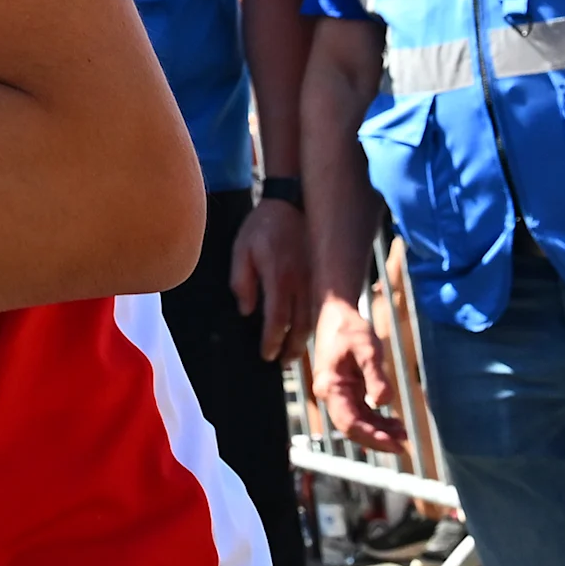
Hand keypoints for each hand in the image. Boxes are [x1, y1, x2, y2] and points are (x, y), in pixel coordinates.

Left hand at [228, 198, 317, 363]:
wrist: (293, 202)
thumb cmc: (262, 227)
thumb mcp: (241, 250)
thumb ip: (241, 281)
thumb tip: (247, 312)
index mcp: (279, 277)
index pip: (277, 318)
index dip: (271, 340)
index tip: (266, 355)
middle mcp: (301, 282)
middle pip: (300, 325)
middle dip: (291, 348)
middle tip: (281, 363)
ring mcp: (316, 279)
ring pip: (314, 319)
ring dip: (304, 340)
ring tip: (293, 354)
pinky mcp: (323, 275)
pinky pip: (320, 306)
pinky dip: (314, 324)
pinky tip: (306, 332)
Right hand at [308, 288, 406, 451]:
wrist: (337, 313)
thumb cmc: (351, 329)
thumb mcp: (368, 349)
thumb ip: (375, 376)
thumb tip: (384, 402)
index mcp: (331, 386)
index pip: (349, 422)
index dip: (372, 437)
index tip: (396, 444)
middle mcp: (330, 393)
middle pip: (351, 427)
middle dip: (376, 439)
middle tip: (404, 447)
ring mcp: (337, 392)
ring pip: (356, 422)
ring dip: (378, 431)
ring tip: (403, 435)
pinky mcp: (345, 389)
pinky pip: (359, 412)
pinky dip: (376, 421)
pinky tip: (394, 423)